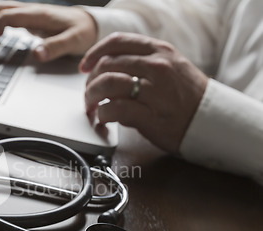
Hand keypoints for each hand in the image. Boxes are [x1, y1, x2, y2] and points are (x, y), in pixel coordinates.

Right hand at [0, 1, 97, 61]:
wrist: (93, 24)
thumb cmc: (84, 32)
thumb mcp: (74, 41)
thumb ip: (55, 47)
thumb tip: (37, 54)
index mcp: (39, 15)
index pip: (8, 16)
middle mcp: (34, 11)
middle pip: (2, 9)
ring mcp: (33, 14)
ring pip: (5, 11)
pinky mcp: (34, 19)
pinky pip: (11, 17)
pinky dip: (0, 26)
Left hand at [81, 33, 207, 152]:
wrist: (211, 121)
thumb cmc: (187, 97)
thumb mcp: (170, 66)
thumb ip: (143, 61)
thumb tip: (108, 65)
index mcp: (159, 51)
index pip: (117, 42)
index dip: (94, 53)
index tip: (85, 66)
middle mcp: (156, 67)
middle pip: (106, 65)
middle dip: (90, 81)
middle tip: (88, 93)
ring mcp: (154, 91)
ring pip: (107, 84)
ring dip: (91, 96)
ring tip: (91, 106)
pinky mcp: (149, 115)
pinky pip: (114, 109)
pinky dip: (102, 114)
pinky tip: (103, 118)